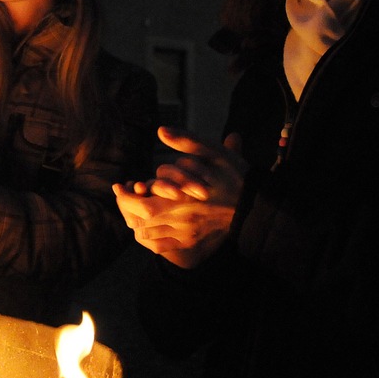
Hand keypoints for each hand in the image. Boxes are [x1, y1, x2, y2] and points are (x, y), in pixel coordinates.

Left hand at [111, 128, 246, 268]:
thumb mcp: (213, 152)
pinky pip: (161, 247)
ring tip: (131, 208)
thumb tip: (161, 130)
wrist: (256, 204)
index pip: (142, 204)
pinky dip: (148, 238)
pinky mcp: (192, 242)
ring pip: (148, 236)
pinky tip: (146, 225)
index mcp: (184, 200)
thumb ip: (186, 141)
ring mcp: (188, 235)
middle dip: (127, 209)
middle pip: (140, 222)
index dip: (126, 197)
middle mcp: (183, 221)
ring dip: (135, 223)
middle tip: (124, 196)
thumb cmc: (235, 175)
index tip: (122, 186)